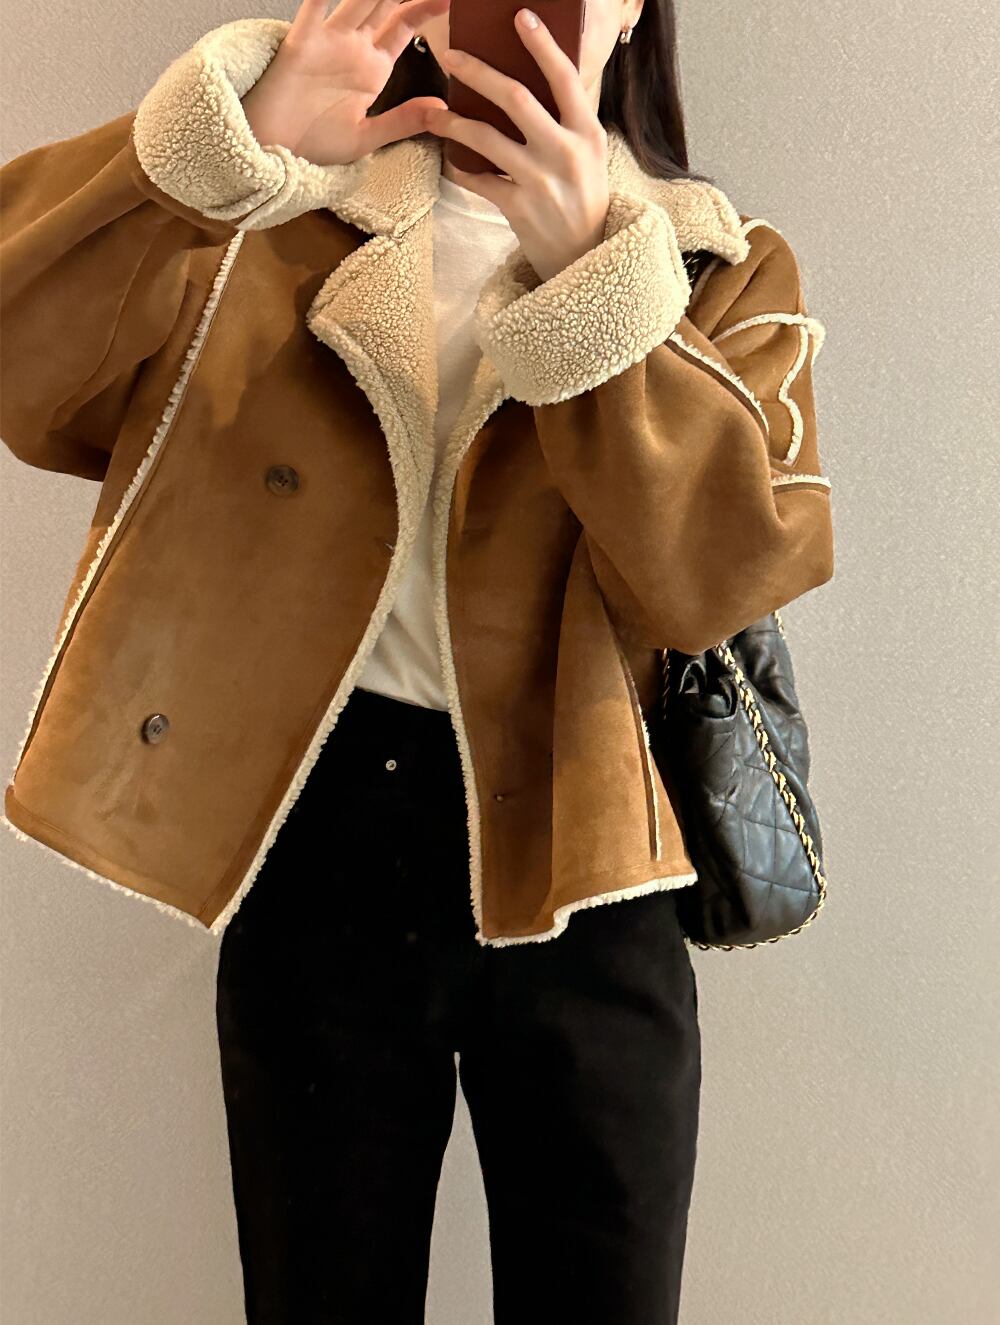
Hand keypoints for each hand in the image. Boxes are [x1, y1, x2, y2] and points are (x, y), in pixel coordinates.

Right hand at [240, 0, 451, 164]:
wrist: (277, 153)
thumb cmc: (317, 145)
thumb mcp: (368, 138)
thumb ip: (402, 121)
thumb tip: (441, 109)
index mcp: (373, 68)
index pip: (403, 25)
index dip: (423, 8)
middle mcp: (353, 47)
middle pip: (382, 3)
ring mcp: (328, 40)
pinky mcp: (302, 42)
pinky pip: (313, 8)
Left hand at [425, 7, 610, 283]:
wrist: (584, 253)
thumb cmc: (582, 193)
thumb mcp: (588, 152)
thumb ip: (566, 117)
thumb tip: (530, 73)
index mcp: (586, 131)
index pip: (564, 77)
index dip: (542, 45)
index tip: (521, 17)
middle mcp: (565, 152)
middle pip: (516, 98)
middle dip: (478, 72)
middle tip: (450, 55)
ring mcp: (540, 181)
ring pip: (486, 138)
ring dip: (453, 122)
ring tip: (433, 114)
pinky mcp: (519, 208)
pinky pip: (478, 179)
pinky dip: (460, 168)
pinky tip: (449, 159)